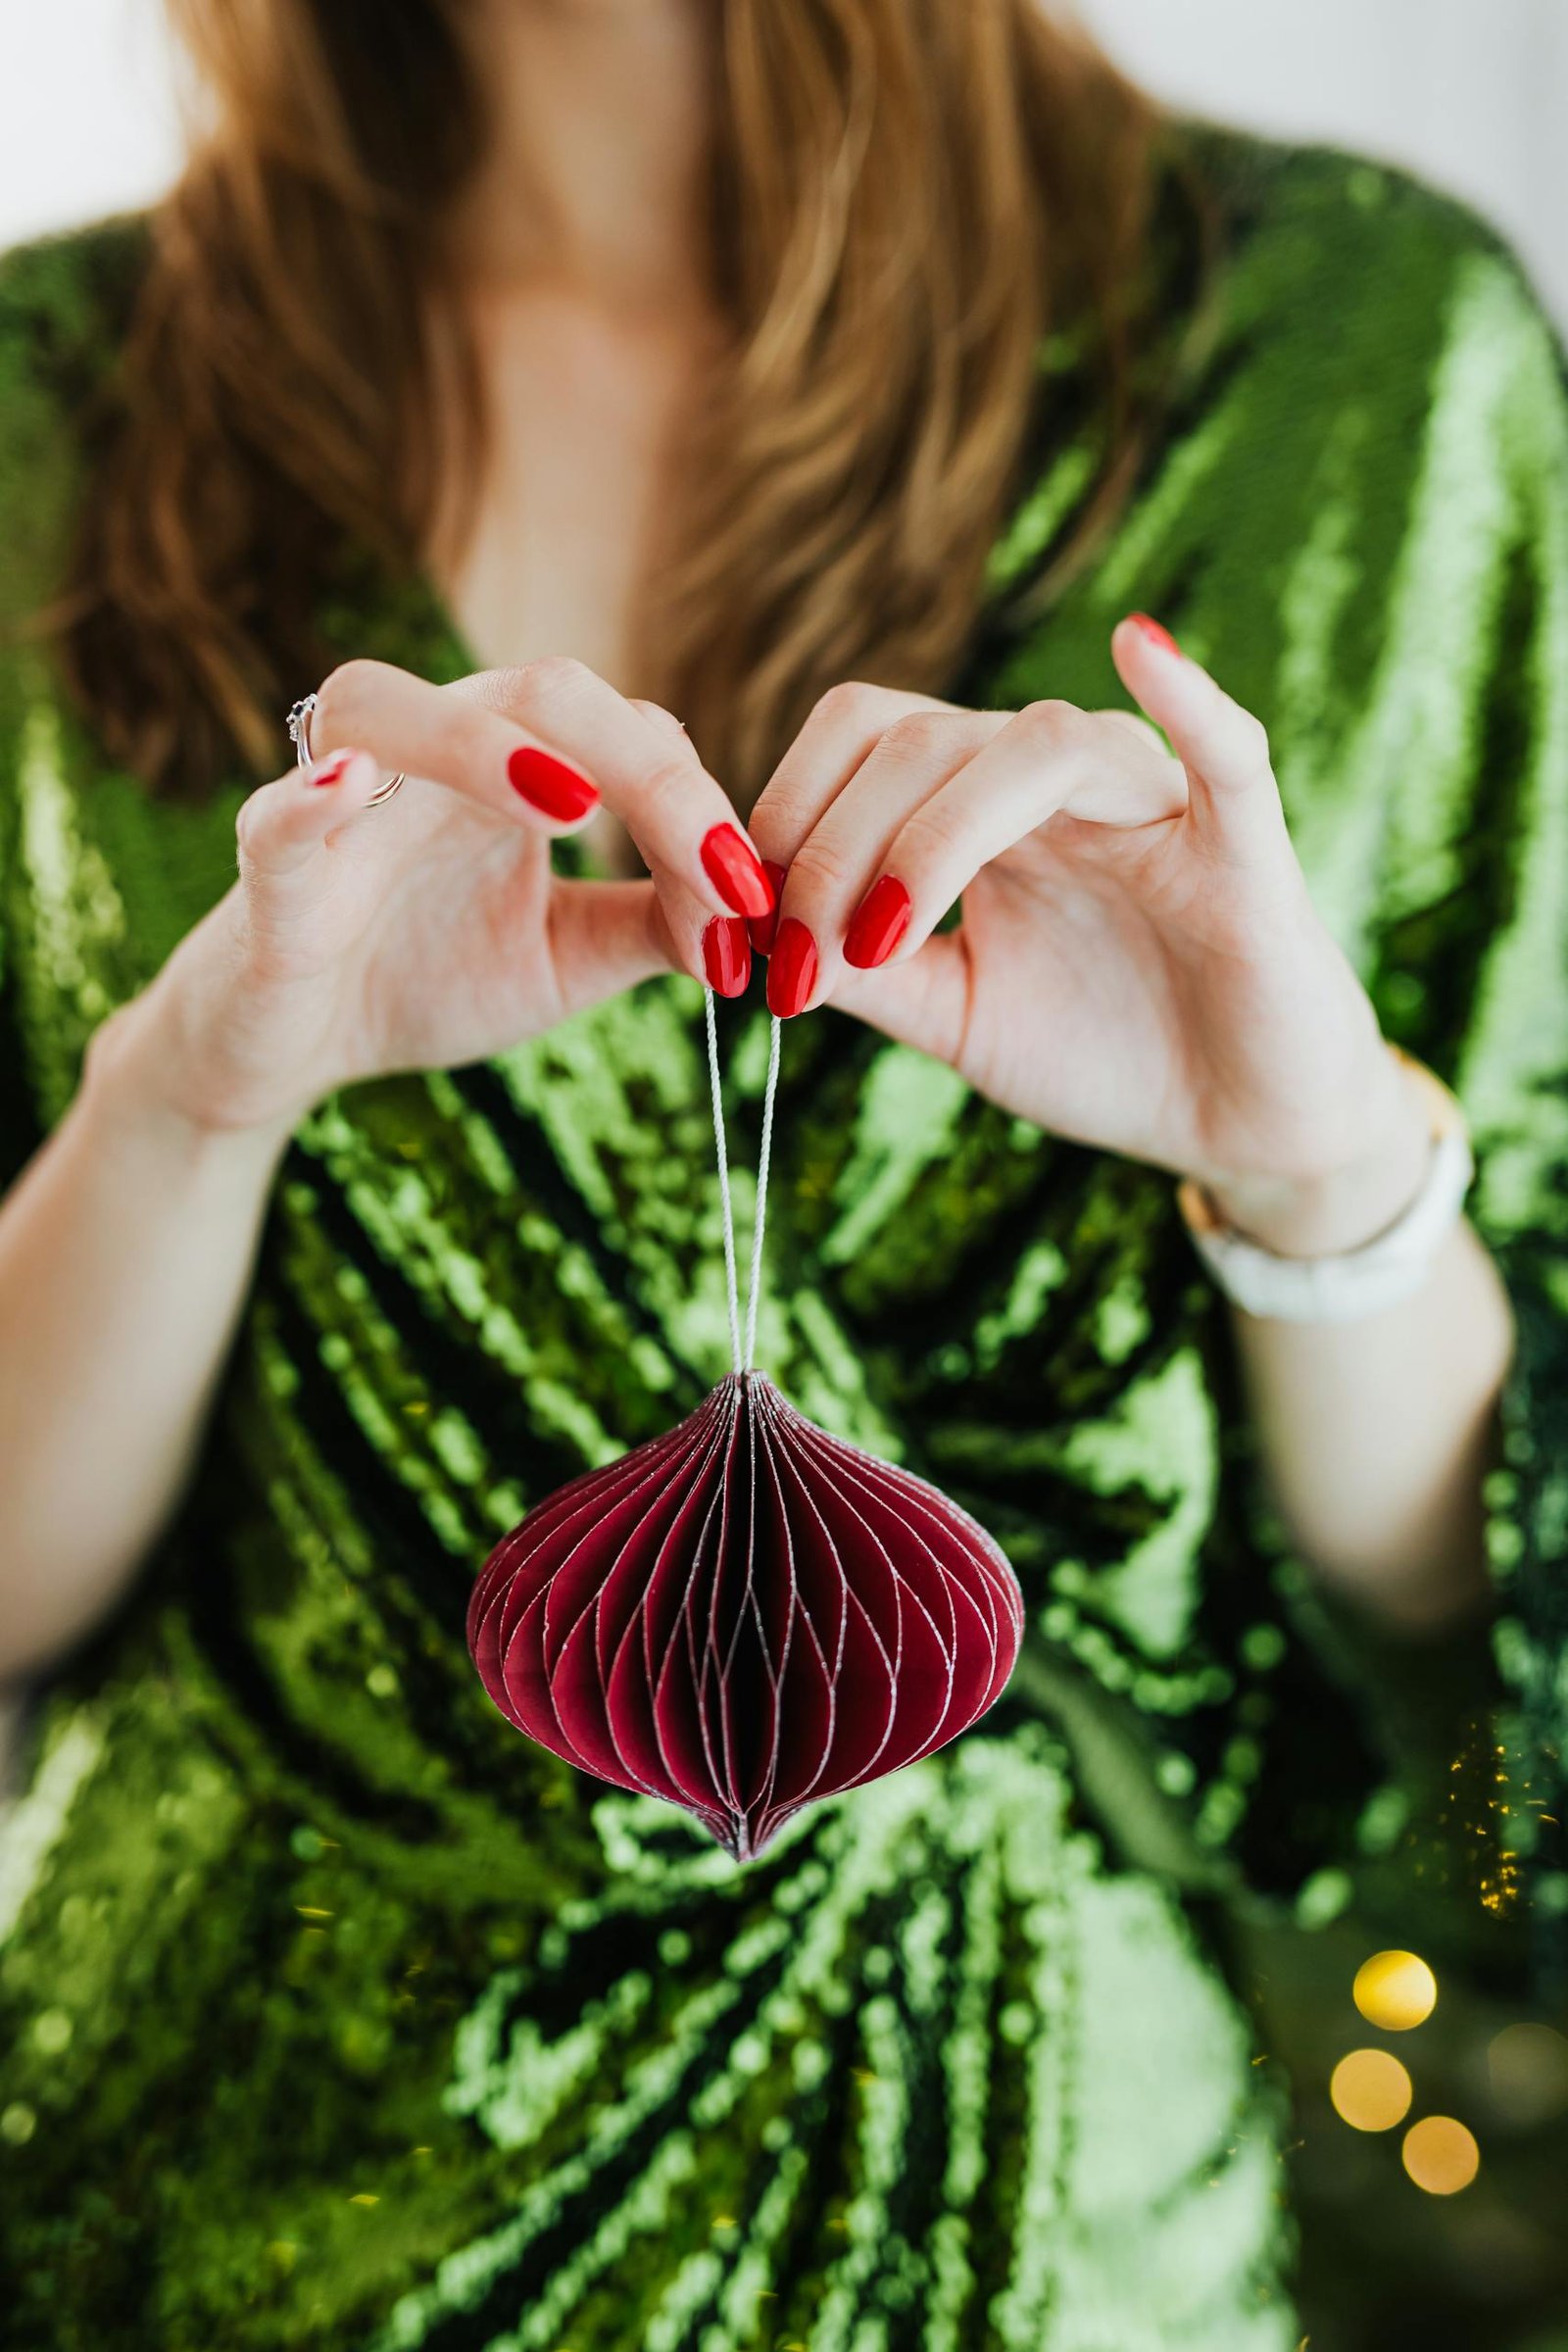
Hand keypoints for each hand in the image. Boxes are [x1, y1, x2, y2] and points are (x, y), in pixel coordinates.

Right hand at [110, 657, 773, 1137]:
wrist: (294, 1053)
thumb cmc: (426, 978)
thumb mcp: (568, 958)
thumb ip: (654, 924)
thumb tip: (755, 912)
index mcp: (511, 766)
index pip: (625, 735)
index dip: (699, 807)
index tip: (755, 902)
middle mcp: (429, 755)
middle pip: (538, 692)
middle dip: (645, 770)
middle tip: (723, 866)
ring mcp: (341, 803)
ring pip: (397, 710)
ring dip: (487, 744)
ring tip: (575, 803)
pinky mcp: (267, 873)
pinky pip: (275, 817)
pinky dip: (308, 799)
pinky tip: (347, 786)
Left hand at [747, 618, 1430, 1256]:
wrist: (1236, 1126)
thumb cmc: (1102, 1053)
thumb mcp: (953, 1014)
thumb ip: (864, 970)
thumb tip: (751, 936)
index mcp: (980, 806)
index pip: (859, 742)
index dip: (783, 820)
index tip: (747, 940)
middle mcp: (1057, 781)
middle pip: (916, 738)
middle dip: (831, 846)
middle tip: (798, 961)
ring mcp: (1150, 803)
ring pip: (1028, 746)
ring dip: (926, 837)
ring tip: (881, 940)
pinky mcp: (1245, 850)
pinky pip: (1228, 753)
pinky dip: (1191, 696)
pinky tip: (1140, 647)